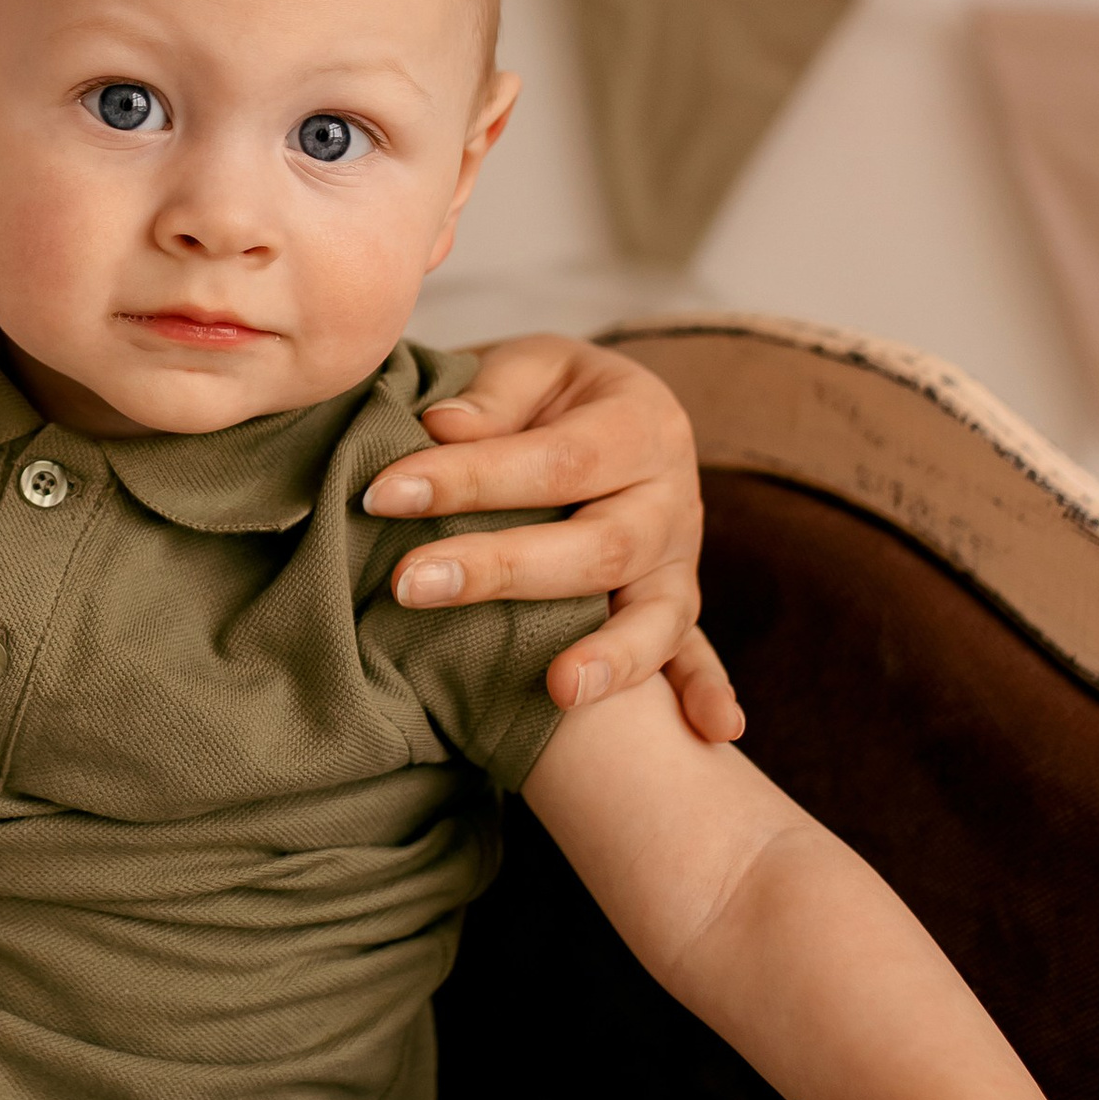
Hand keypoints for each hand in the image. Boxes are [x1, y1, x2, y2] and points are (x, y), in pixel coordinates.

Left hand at [363, 332, 741, 739]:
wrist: (604, 415)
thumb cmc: (551, 396)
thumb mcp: (529, 367)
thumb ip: (493, 397)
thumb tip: (442, 429)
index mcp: (641, 422)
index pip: (556, 460)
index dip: (469, 478)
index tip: (384, 494)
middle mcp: (673, 497)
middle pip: (601, 547)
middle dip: (503, 570)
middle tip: (411, 584)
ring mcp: (679, 561)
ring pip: (656, 614)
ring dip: (610, 655)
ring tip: (558, 688)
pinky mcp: (676, 606)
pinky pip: (696, 654)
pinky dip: (706, 690)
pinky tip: (714, 731)